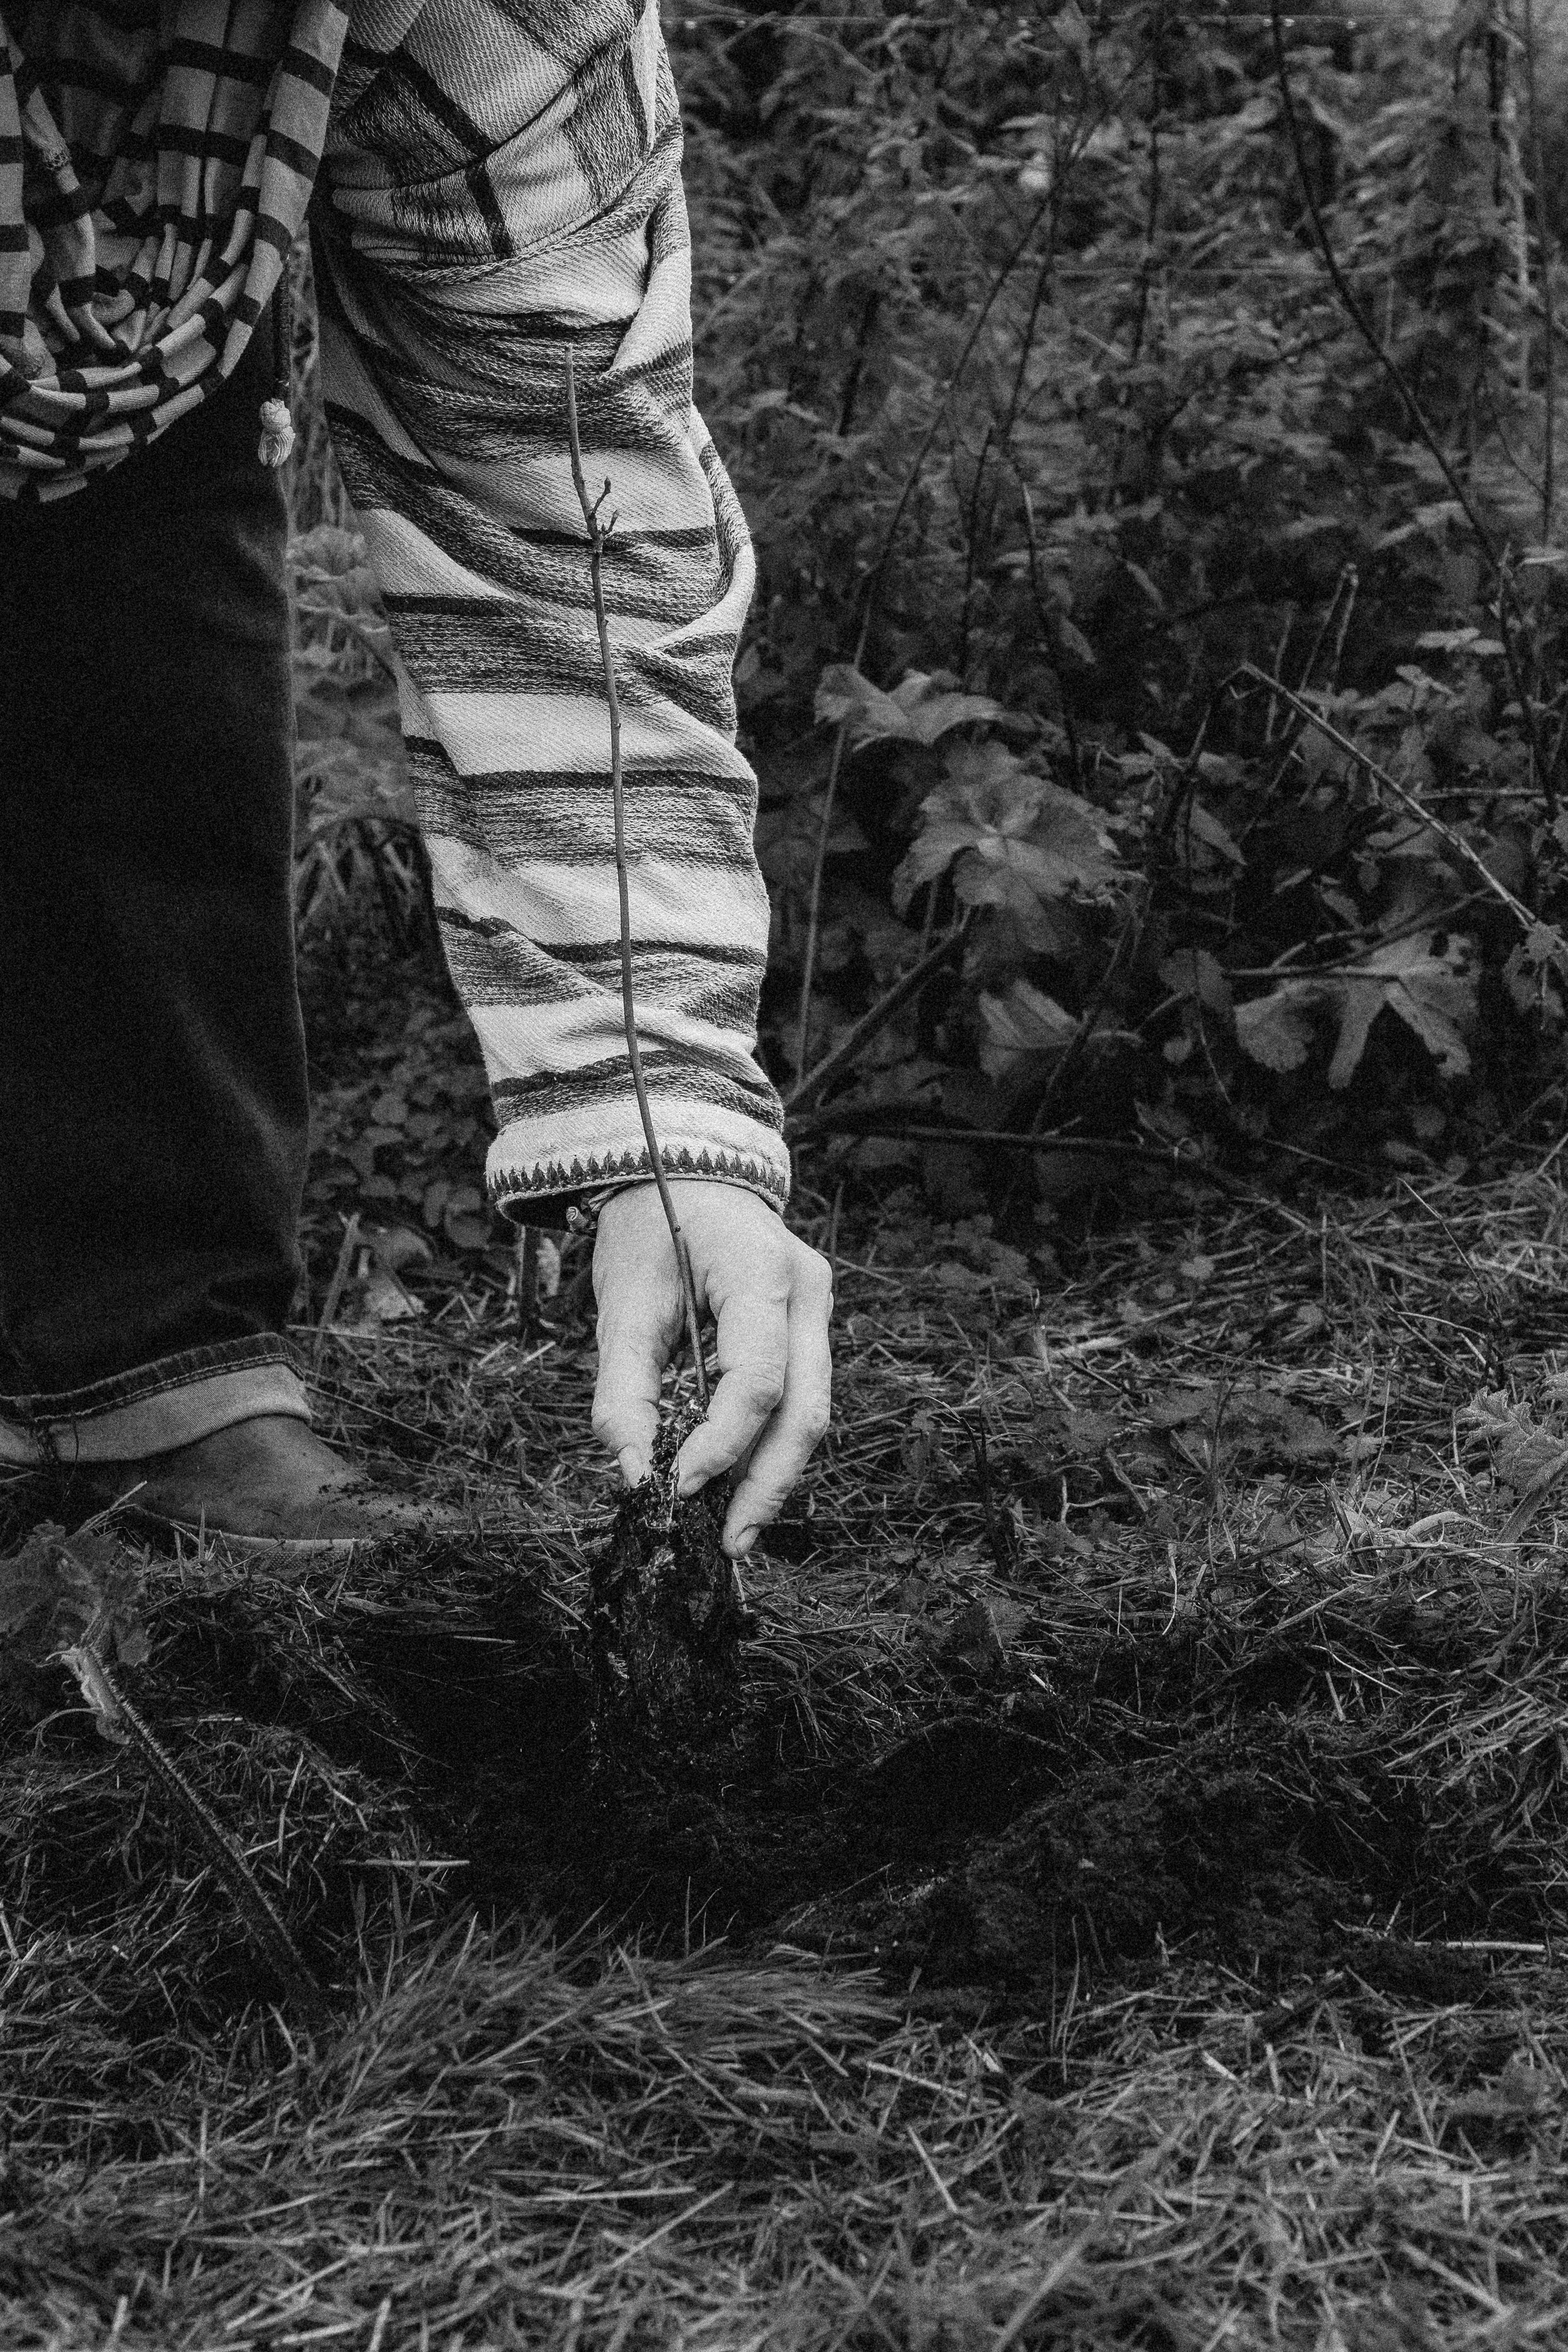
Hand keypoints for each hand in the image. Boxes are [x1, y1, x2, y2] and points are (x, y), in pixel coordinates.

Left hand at [591, 1180, 832, 1558]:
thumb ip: (624, 1391)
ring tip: (733, 1530)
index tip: (675, 1487)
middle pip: (805, 1409)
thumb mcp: (621, 1303)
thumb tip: (633, 1474)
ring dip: (771, 1475)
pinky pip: (798, 1397)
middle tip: (727, 1544)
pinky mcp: (808, 1327)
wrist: (682, 1166)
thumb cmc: (647, 1225)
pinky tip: (737, 1486)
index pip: (757, 1379)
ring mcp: (817, 1308)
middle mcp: (808, 1290)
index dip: (721, 1443)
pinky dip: (767, 1445)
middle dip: (766, 1485)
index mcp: (762, 1270)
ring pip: (811, 1411)